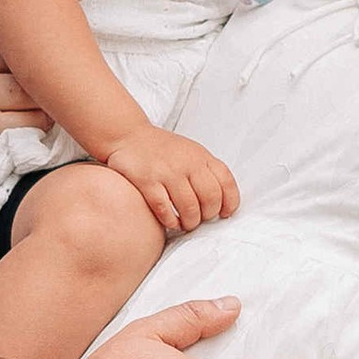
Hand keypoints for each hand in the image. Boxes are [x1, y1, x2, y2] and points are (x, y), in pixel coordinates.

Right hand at [0, 0, 48, 172]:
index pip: (14, 54)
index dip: (40, 58)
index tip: (58, 59)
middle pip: (22, 91)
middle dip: (47, 94)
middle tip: (64, 92)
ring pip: (15, 127)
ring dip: (39, 123)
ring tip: (49, 116)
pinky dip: (15, 153)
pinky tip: (27, 144)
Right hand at [103, 123, 238, 234]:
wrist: (128, 135)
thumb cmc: (162, 149)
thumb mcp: (190, 152)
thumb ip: (206, 170)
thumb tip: (223, 200)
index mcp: (201, 156)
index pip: (226, 182)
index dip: (230, 202)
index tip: (224, 214)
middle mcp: (187, 163)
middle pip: (210, 198)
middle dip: (207, 216)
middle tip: (199, 220)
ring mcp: (167, 172)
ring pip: (189, 207)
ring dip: (190, 222)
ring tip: (185, 224)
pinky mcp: (147, 181)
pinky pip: (164, 209)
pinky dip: (170, 221)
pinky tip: (170, 222)